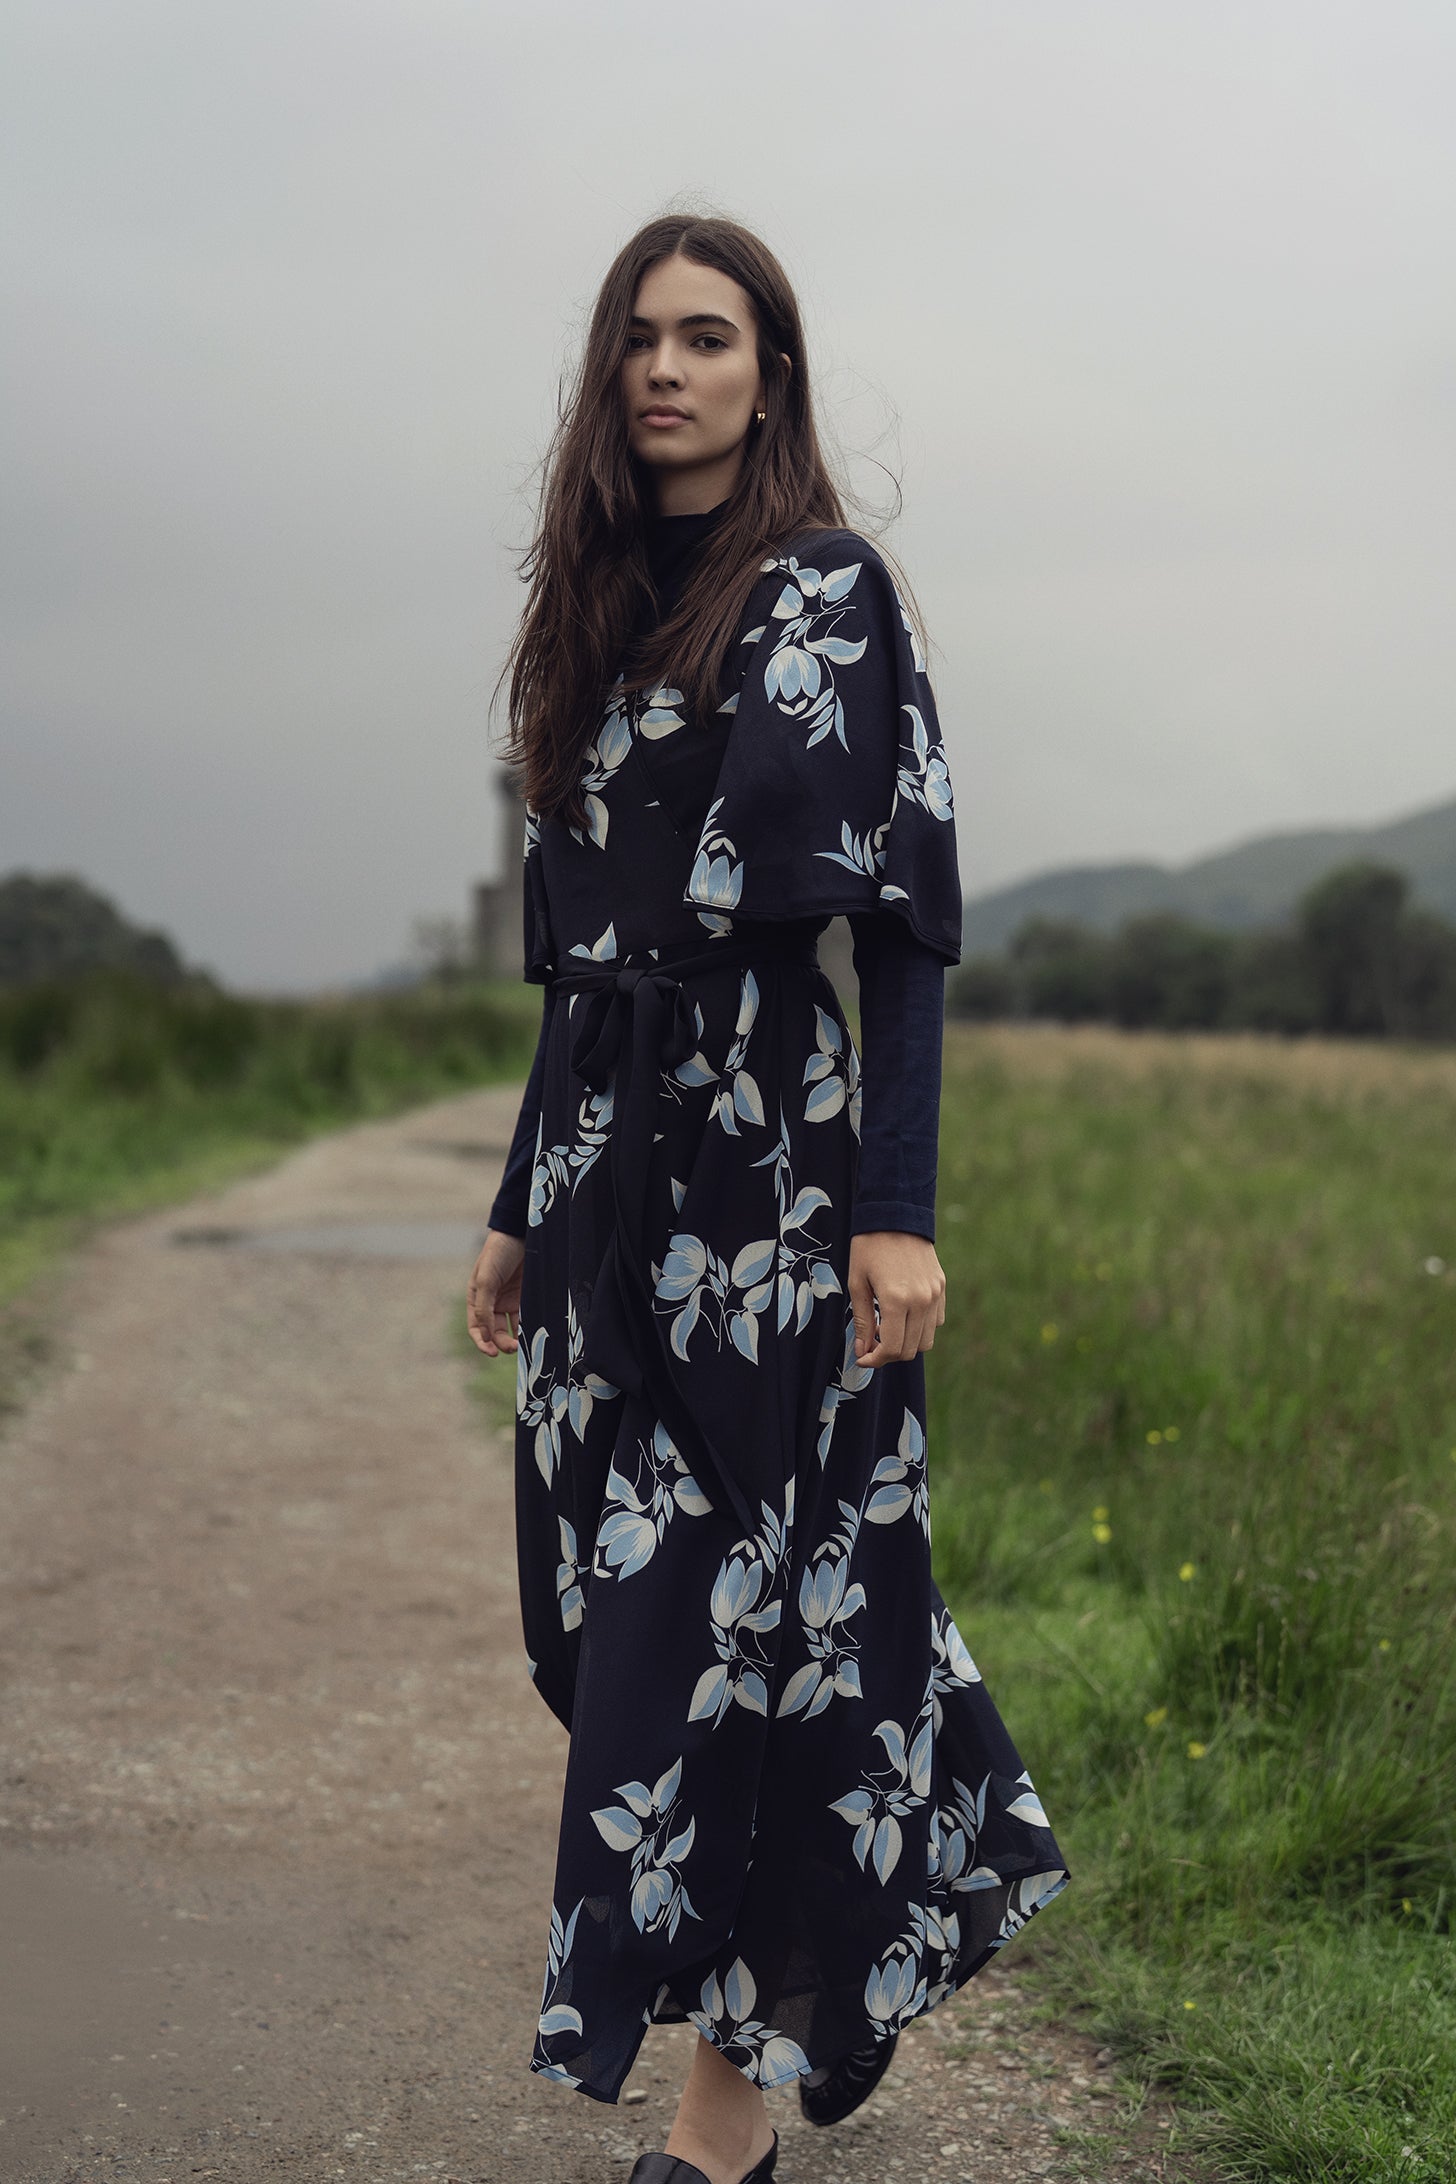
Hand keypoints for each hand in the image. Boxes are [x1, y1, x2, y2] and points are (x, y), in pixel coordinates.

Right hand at [467, 1228, 525, 1356]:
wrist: (521, 1233)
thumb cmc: (498, 1253)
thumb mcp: (486, 1279)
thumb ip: (483, 1307)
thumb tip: (485, 1334)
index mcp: (477, 1299)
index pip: (476, 1328)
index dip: (482, 1343)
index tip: (492, 1352)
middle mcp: (492, 1303)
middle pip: (494, 1332)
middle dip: (502, 1343)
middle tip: (513, 1348)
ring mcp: (510, 1301)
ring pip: (511, 1329)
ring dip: (515, 1339)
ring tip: (523, 1344)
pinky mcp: (526, 1298)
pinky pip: (526, 1318)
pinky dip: (528, 1327)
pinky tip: (533, 1332)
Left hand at [849, 1231, 945, 1367]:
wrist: (895, 1214)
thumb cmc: (868, 1247)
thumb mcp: (857, 1283)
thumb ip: (863, 1321)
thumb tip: (863, 1352)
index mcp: (897, 1300)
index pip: (891, 1348)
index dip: (875, 1360)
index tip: (862, 1358)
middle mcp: (921, 1300)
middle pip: (910, 1350)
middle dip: (888, 1355)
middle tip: (871, 1346)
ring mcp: (935, 1295)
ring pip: (926, 1340)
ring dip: (905, 1343)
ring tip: (887, 1330)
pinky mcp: (942, 1288)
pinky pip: (935, 1322)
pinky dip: (920, 1328)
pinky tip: (902, 1316)